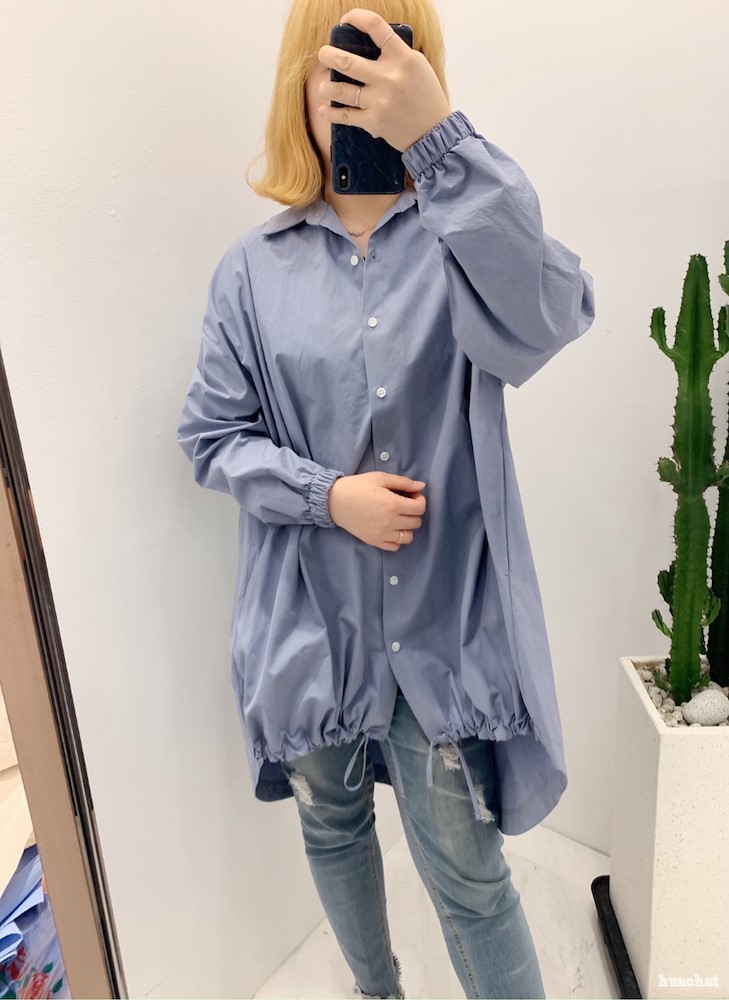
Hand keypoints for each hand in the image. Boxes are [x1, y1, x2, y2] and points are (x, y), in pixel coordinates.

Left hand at [316, 7, 451, 152]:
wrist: (434, 133)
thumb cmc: (426, 97)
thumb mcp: (418, 66)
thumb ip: (396, 54)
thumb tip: (368, 44)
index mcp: (403, 58)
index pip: (375, 27)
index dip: (356, 18)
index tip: (346, 20)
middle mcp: (389, 77)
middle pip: (347, 61)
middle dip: (328, 56)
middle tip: (323, 55)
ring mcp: (379, 101)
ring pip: (341, 90)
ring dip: (326, 88)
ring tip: (323, 87)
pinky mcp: (374, 122)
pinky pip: (346, 116)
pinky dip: (332, 114)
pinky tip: (324, 109)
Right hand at [328, 472, 426, 550]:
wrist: (334, 501)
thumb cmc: (357, 486)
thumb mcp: (380, 477)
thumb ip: (403, 482)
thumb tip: (422, 486)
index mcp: (392, 504)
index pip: (420, 508)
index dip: (420, 500)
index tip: (412, 495)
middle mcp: (389, 522)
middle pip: (416, 522)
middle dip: (414, 512)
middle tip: (405, 505)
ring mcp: (382, 534)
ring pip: (409, 537)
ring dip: (408, 527)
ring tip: (399, 518)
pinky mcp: (374, 541)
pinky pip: (395, 547)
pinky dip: (397, 539)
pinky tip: (391, 529)